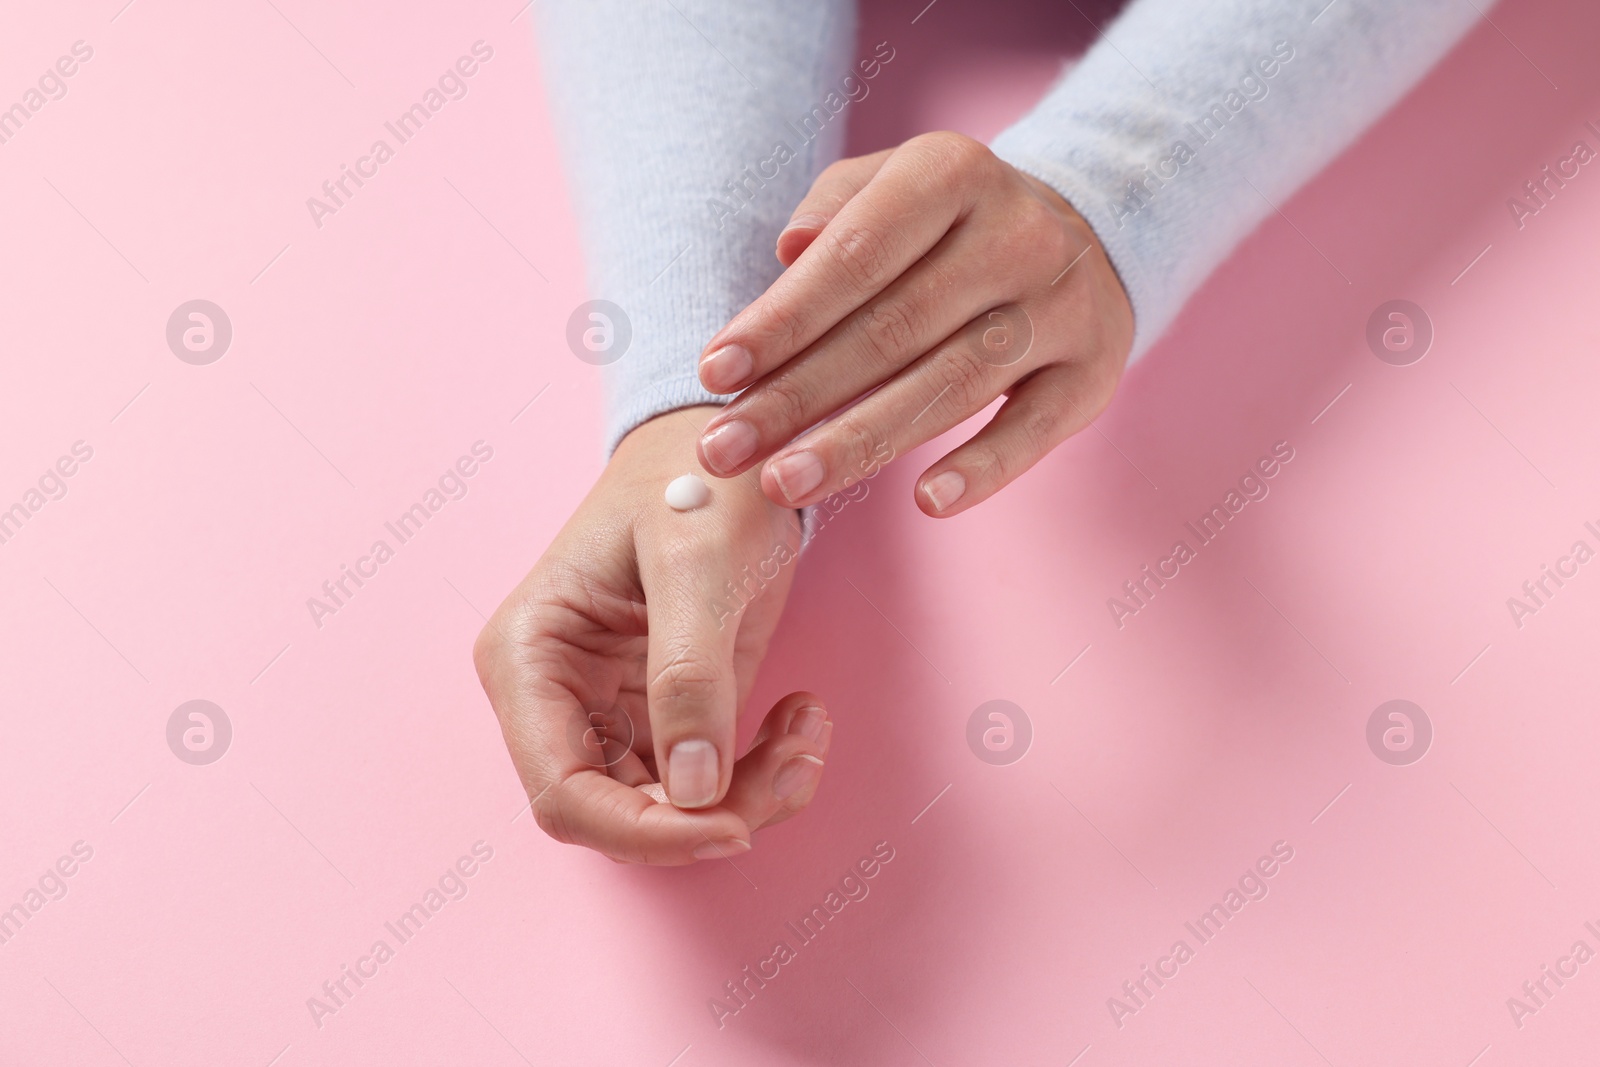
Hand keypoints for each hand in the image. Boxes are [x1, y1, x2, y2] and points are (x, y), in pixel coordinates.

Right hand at [474, 407, 828, 864]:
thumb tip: (693, 792)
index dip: (644, 831)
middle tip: (799, 763)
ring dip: (752, 793)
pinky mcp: (671, 712)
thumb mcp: (700, 563)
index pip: (562, 792)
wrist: (734, 439)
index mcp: (529, 659)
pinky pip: (711, 782)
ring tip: (811, 732)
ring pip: (673, 810)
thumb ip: (690, 674)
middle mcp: (559, 698)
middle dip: (714, 812)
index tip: (732, 827)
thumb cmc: (698, 476)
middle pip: (622, 814)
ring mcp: (615, 710)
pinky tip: (804, 715)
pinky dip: (765, 769)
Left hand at [692, 131, 1133, 516]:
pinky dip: (984, 468)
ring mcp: (1063, 305)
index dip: (781, 319)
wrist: (1088, 233)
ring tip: (783, 484)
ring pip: (952, 385)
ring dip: (860, 443)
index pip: (855, 255)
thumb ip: (834, 209)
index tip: (713, 373)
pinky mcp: (1092, 371)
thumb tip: (787, 252)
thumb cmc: (949, 224)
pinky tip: (926, 503)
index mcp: (954, 173)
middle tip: (723, 452)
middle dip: (796, 397)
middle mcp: (1018, 234)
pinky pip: (1035, 429)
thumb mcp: (892, 185)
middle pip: (893, 330)